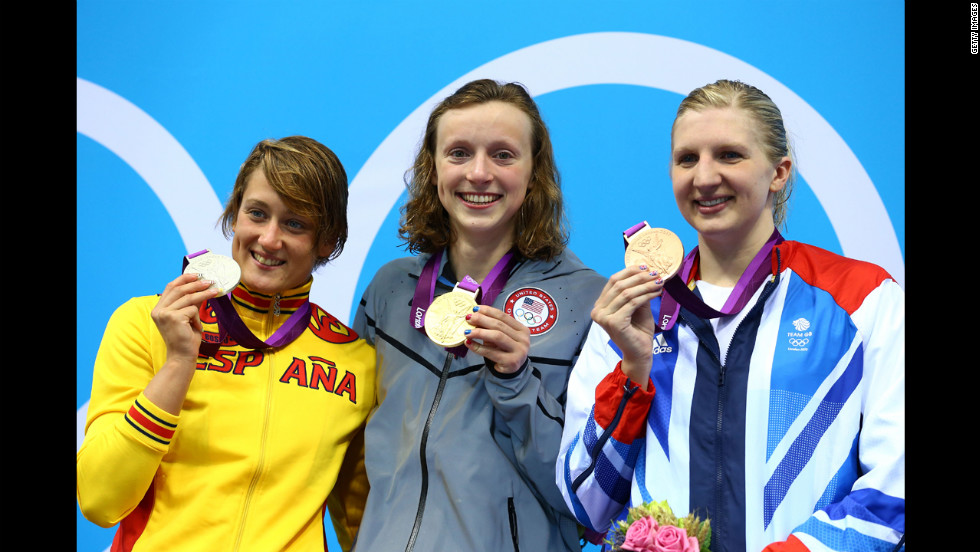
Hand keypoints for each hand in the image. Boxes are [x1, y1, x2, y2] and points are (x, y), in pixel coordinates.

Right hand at [151, 273, 219, 364]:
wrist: (182, 357)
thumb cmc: (186, 339)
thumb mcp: (188, 317)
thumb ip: (190, 303)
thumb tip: (201, 288)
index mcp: (159, 309)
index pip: (170, 287)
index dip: (183, 279)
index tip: (197, 275)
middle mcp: (158, 310)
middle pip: (179, 289)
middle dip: (196, 284)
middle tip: (210, 281)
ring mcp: (164, 314)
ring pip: (188, 298)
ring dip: (204, 294)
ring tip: (216, 291)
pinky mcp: (173, 318)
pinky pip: (192, 310)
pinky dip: (198, 318)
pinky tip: (197, 327)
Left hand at [464, 305, 529, 373]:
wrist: (511, 370)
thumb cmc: (504, 350)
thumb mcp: (500, 336)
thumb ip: (491, 327)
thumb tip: (474, 317)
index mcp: (522, 329)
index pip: (503, 316)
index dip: (488, 311)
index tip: (475, 309)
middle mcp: (523, 339)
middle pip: (499, 326)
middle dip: (482, 320)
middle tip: (468, 318)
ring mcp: (519, 351)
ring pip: (497, 337)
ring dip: (480, 332)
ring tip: (467, 331)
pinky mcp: (511, 362)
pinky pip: (491, 352)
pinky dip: (478, 347)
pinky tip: (469, 343)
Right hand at [590, 266, 663, 387]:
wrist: (639, 353)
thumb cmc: (638, 331)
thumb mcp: (637, 307)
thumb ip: (637, 291)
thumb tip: (646, 271)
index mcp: (600, 305)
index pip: (613, 281)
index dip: (629, 272)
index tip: (645, 266)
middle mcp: (597, 311)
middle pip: (619, 285)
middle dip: (639, 277)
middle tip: (655, 273)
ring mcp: (604, 317)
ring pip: (626, 293)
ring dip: (645, 285)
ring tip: (659, 281)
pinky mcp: (614, 323)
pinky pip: (632, 303)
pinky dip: (646, 295)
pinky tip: (657, 292)